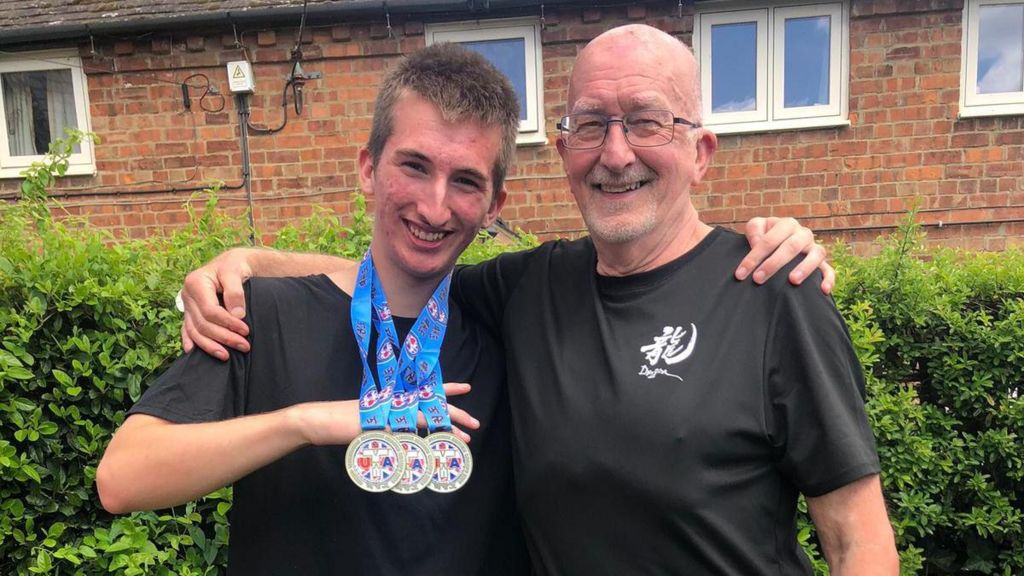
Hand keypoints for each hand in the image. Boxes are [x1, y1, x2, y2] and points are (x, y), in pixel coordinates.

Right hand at [181, 248, 254, 359]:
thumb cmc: (234, 267)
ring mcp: (187, 306)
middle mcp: (187, 295)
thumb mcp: (236, 272)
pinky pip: (187, 330)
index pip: (210, 311)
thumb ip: (235, 291)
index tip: (245, 330)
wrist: (230, 265)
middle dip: (224, 337)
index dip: (228, 323)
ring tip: (227, 356)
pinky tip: (193, 353)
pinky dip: (191, 342)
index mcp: (195, 283)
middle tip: (244, 345)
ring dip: (211, 346)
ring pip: (194, 331)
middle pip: (203, 324)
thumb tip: (237, 315)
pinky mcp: (189, 313)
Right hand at [293, 383, 480, 445]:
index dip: (447, 388)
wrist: (322, 420)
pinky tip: (437, 447)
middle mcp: (396, 402)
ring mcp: (390, 413)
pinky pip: (408, 433)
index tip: (467, 386)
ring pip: (426, 418)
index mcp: (395, 398)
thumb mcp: (372, 419)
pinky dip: (423, 440)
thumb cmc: (344, 421)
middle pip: (432, 404)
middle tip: (476, 423)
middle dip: (457, 413)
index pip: (426, 391)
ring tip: (466, 437)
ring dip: (448, 429)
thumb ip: (390, 422)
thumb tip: (405, 430)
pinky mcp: (383, 425)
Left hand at [735, 217, 833, 293]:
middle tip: (758, 279)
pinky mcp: (822, 262)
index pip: (769, 240)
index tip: (740, 274)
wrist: (779, 242)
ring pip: (816, 254)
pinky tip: (823, 290)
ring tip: (792, 281)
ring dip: (804, 268)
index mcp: (786, 224)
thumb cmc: (765, 235)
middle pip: (791, 247)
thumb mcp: (756, 227)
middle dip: (774, 264)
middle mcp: (803, 234)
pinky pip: (829, 269)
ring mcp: (814, 248)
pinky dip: (828, 279)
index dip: (753, 257)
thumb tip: (757, 242)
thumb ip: (754, 230)